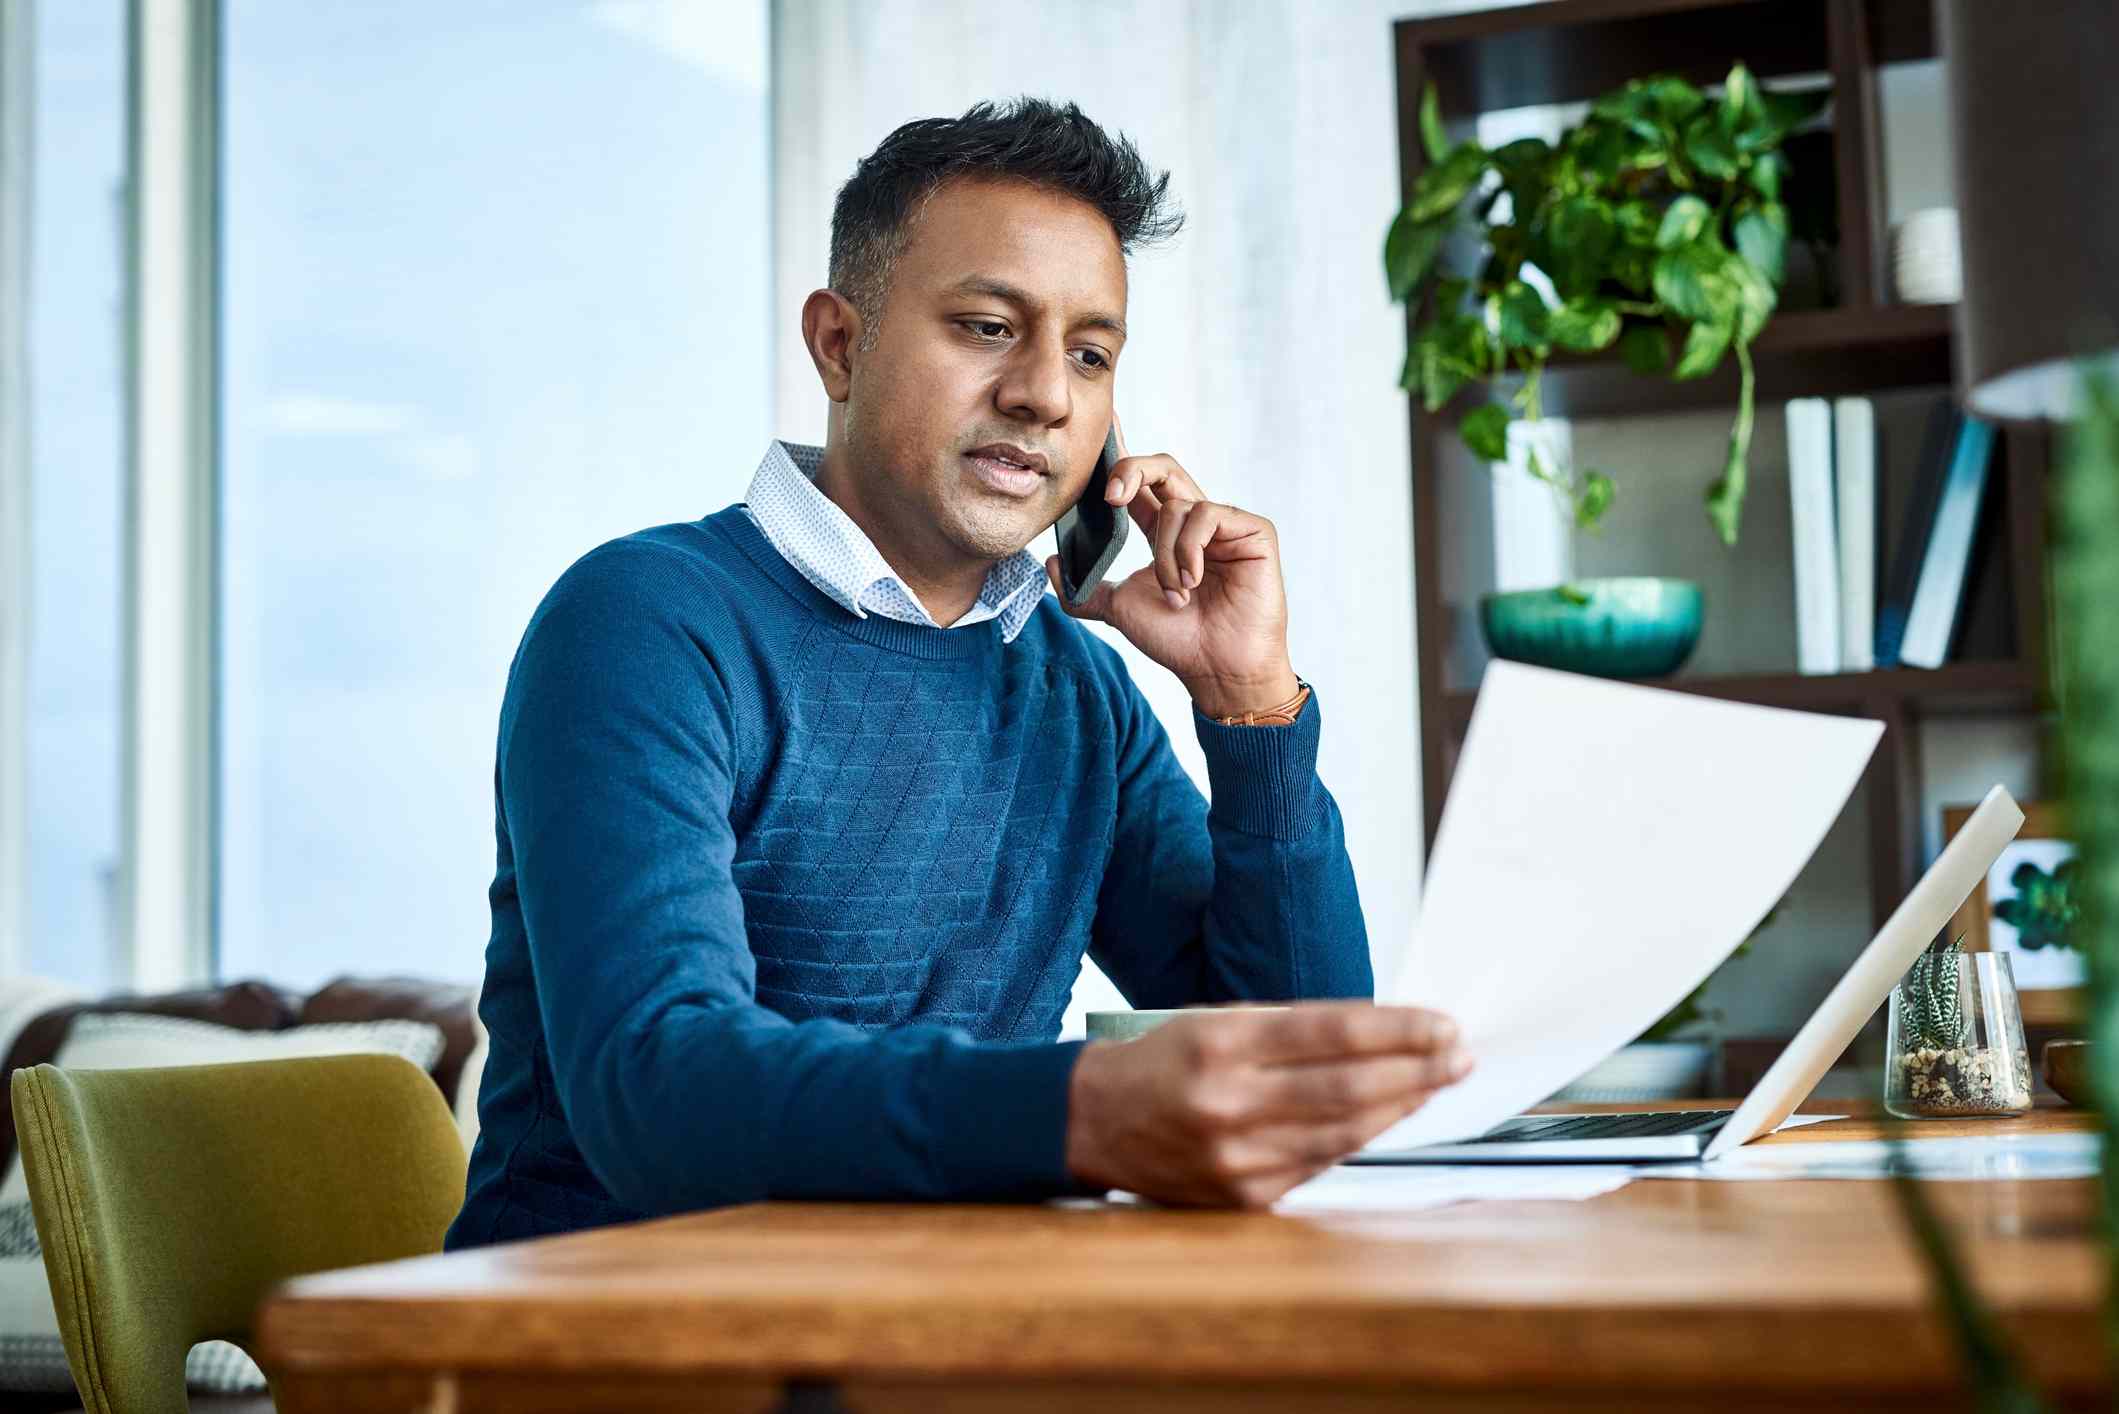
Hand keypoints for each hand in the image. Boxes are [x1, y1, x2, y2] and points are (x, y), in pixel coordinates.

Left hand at [1044, 415, 1298, 718]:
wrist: (1217, 671)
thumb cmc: (1178, 641)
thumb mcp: (1118, 609)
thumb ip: (1081, 588)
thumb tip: (1050, 562)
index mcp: (1164, 532)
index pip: (1139, 482)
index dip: (1121, 455)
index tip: (1103, 432)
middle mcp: (1194, 521)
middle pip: (1162, 467)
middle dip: (1131, 469)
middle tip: (1110, 498)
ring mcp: (1226, 524)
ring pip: (1177, 506)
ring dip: (1165, 554)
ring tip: (1175, 593)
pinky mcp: (1253, 531)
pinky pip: (1206, 515)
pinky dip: (1189, 550)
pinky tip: (1193, 582)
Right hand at [1065, 1003, 1472, 1207]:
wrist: (1095, 1122)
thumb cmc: (1166, 1061)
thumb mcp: (1218, 1022)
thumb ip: (1296, 1030)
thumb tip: (1387, 1035)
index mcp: (1220, 1044)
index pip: (1332, 1033)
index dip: (1399, 1030)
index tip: (1444, 1024)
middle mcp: (1228, 1102)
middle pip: (1348, 1087)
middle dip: (1417, 1070)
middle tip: (1460, 1055)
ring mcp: (1236, 1156)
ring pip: (1344, 1131)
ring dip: (1402, 1106)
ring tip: (1439, 1082)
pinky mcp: (1244, 1196)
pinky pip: (1320, 1162)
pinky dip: (1361, 1137)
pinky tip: (1389, 1117)